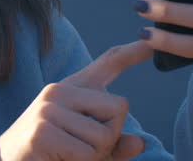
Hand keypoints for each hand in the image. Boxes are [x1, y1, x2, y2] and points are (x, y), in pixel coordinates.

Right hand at [0, 41, 152, 160]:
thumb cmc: (47, 156)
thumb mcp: (84, 150)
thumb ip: (113, 145)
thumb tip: (140, 143)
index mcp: (69, 91)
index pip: (106, 65)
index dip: (130, 53)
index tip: (149, 42)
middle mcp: (59, 91)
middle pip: (119, 108)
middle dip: (110, 137)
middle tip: (81, 151)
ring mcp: (48, 108)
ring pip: (105, 135)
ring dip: (96, 157)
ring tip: (67, 157)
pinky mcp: (43, 131)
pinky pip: (88, 154)